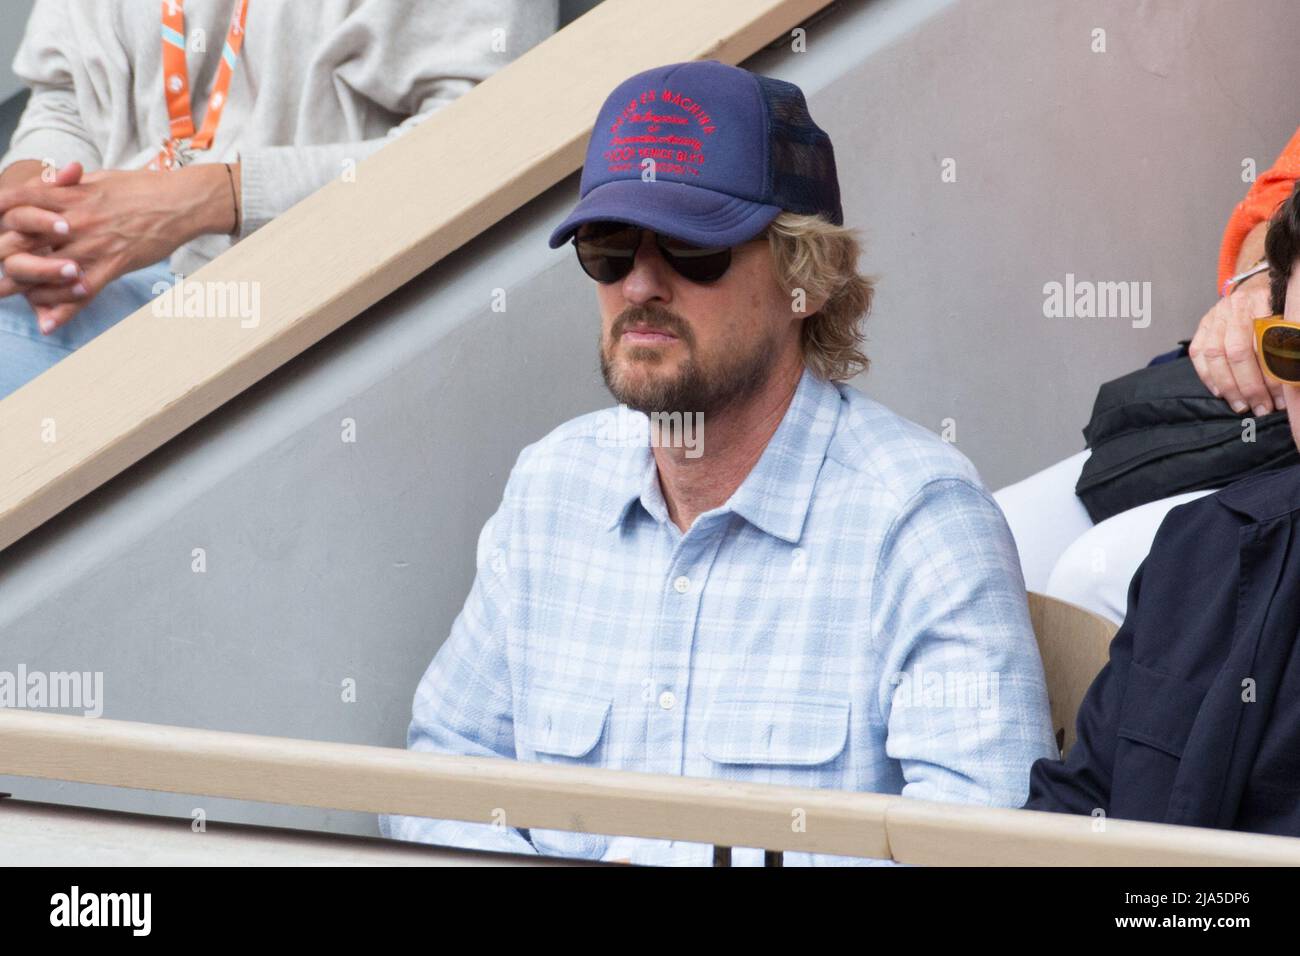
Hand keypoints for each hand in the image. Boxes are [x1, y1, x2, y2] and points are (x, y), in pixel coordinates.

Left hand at [0, 163, 235, 333]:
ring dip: (28, 289)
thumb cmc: (143, 188)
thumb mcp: (99, 179)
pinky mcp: (114, 264)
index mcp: (68, 195)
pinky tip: (49, 322)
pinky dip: (62, 310)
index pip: (16, 203)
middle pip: (21, 241)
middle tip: (1, 274)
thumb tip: (48, 183)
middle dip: (4, 258)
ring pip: (46, 271)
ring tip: (20, 297)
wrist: (181, 202)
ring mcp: (93, 244)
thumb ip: (69, 185)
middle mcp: (74, 219)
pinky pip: (80, 292)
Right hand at [1188, 274, 1279, 415]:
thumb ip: (1290, 341)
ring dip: (1228, 385)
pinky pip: (1198, 355)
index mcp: (1263, 302)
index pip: (1267, 345)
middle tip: (1261, 407)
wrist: (1255, 285)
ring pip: (1215, 355)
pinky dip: (1208, 377)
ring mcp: (1215, 317)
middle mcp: (1235, 308)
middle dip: (1249, 386)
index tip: (1281, 399)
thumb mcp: (1289, 317)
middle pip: (1238, 352)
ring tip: (1242, 406)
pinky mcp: (1202, 326)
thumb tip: (1293, 379)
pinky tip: (1220, 393)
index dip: (1273, 375)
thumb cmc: (1277, 306)